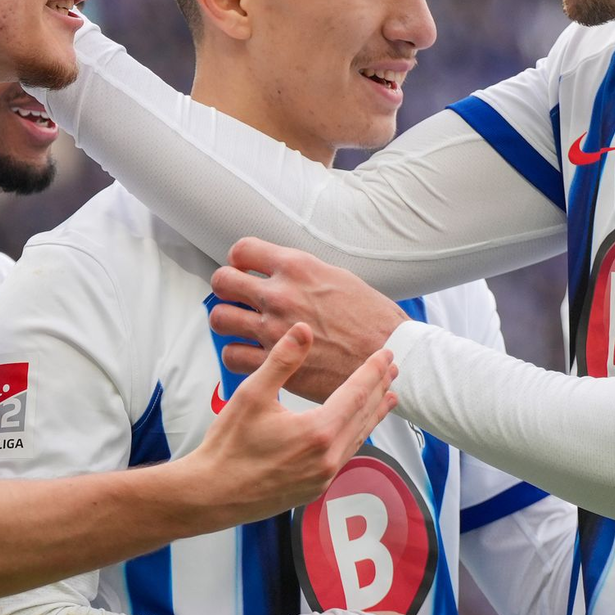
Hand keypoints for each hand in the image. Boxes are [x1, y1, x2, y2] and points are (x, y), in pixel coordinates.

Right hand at [187, 323, 397, 524]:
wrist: (211, 495)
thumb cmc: (228, 447)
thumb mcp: (252, 394)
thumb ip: (282, 360)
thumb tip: (302, 330)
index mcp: (318, 433)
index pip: (356, 393)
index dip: (372, 370)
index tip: (386, 353)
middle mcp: (328, 459)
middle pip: (364, 416)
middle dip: (379, 389)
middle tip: (393, 369)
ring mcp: (323, 477)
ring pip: (358, 438)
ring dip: (373, 414)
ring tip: (386, 397)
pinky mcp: (315, 489)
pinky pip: (346, 456)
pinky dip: (356, 435)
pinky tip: (355, 428)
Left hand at [209, 237, 408, 402]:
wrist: (393, 353)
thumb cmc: (373, 317)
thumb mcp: (338, 277)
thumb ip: (302, 274)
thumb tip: (281, 273)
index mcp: (296, 267)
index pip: (242, 250)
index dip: (239, 260)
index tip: (245, 270)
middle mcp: (280, 295)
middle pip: (222, 281)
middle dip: (226, 289)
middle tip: (237, 298)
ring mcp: (274, 330)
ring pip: (220, 319)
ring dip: (228, 322)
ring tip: (241, 327)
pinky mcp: (277, 364)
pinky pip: (232, 356)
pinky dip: (238, 355)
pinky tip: (252, 355)